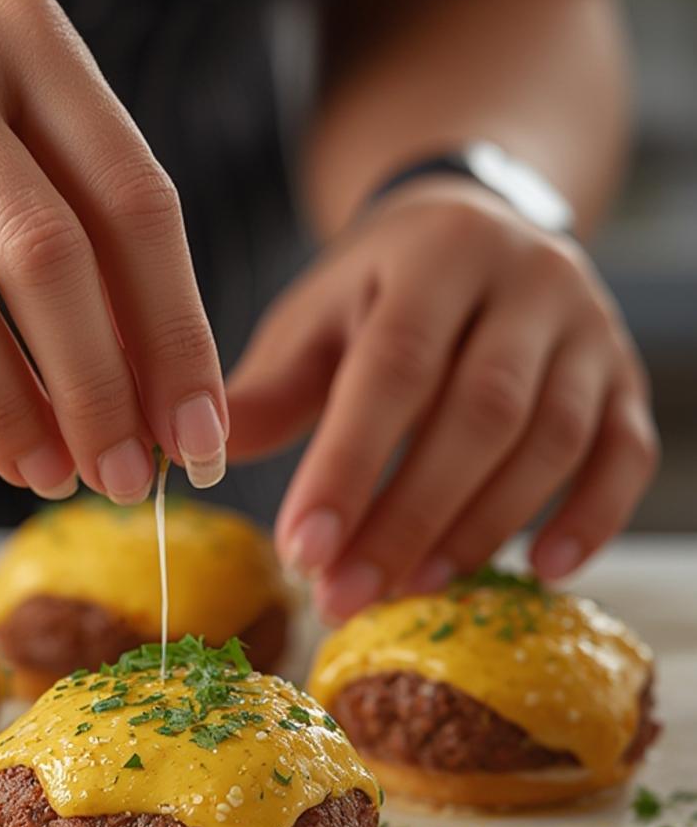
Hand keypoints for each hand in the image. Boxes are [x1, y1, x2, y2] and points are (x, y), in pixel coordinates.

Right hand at [0, 0, 224, 500]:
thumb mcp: (4, 126)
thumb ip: (83, 229)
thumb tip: (162, 394)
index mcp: (25, 39)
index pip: (134, 202)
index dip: (178, 334)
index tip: (201, 437)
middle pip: (46, 255)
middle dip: (101, 392)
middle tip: (127, 478)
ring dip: (9, 414)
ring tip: (45, 475)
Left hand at [226, 178, 657, 616]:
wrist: (478, 230)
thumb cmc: (378, 293)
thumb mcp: (315, 319)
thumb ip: (268, 389)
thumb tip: (199, 457)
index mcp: (435, 253)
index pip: (394, 368)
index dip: (349, 465)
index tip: (302, 550)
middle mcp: (527, 280)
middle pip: (479, 412)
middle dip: (409, 516)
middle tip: (345, 595)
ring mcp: (589, 328)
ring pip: (552, 439)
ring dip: (482, 527)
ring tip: (412, 589)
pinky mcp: (625, 377)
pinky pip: (626, 453)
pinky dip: (592, 517)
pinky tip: (542, 572)